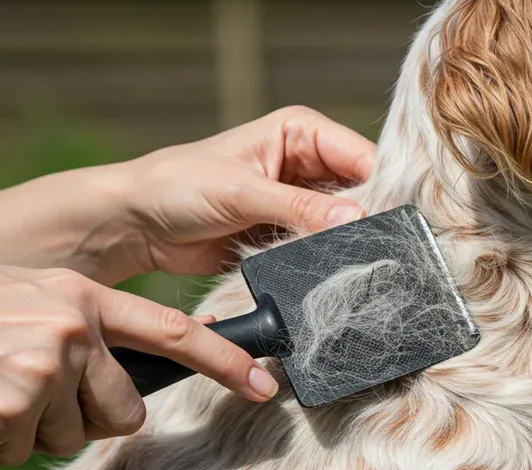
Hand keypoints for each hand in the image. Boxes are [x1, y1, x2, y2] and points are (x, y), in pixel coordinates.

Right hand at [0, 267, 278, 464]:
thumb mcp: (36, 297)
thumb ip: (92, 324)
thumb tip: (152, 362)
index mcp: (85, 297)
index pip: (172, 331)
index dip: (223, 359)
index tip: (263, 384)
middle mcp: (74, 329)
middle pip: (126, 412)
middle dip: (93, 419)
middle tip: (40, 395)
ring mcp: (44, 368)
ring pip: (75, 438)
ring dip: (37, 430)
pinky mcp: (10, 409)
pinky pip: (23, 454)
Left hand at [118, 105, 376, 278]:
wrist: (138, 224)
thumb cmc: (178, 187)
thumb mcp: (242, 193)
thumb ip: (300, 207)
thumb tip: (356, 219)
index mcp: (300, 131)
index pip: (362, 157)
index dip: (381, 188)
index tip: (394, 223)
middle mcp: (306, 162)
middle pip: (361, 191)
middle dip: (367, 220)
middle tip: (380, 251)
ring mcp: (299, 200)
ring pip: (344, 223)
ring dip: (346, 244)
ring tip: (359, 266)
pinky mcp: (287, 233)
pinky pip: (320, 248)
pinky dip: (325, 261)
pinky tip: (335, 275)